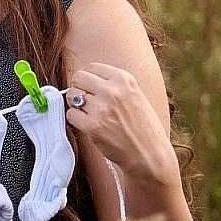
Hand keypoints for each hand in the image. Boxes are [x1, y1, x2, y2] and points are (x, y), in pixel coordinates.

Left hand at [64, 64, 176, 186]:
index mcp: (124, 79)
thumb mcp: (135, 95)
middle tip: (86, 101)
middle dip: (78, 88)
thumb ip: (113, 85)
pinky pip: (70, 114)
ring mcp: (102, 108)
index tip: (90, 88)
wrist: (149, 154)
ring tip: (89, 114)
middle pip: (77, 78)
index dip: (87, 78)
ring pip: (71, 96)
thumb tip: (86, 79)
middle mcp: (113, 91)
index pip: (91, 67)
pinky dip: (75, 119)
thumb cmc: (143, 126)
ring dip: (76, 105)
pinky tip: (88, 125)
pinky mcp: (92, 126)